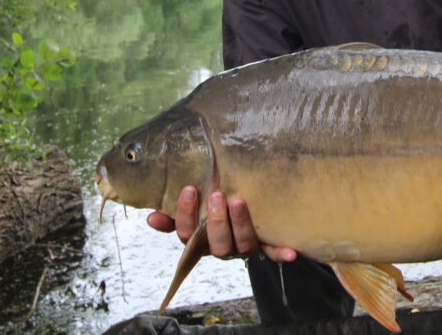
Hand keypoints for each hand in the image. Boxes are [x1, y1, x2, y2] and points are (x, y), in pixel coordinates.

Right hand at [146, 186, 296, 261]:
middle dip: (216, 221)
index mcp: (201, 239)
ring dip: (240, 225)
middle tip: (216, 195)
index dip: (185, 215)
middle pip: (217, 244)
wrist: (247, 205)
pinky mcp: (267, 246)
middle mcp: (223, 246)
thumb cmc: (214, 203)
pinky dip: (281, 253)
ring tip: (239, 201)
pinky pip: (274, 252)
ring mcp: (245, 247)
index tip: (189, 189)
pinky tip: (291, 252)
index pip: (188, 234)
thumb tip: (151, 216)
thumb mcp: (193, 206)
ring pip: (243, 245)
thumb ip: (172, 211)